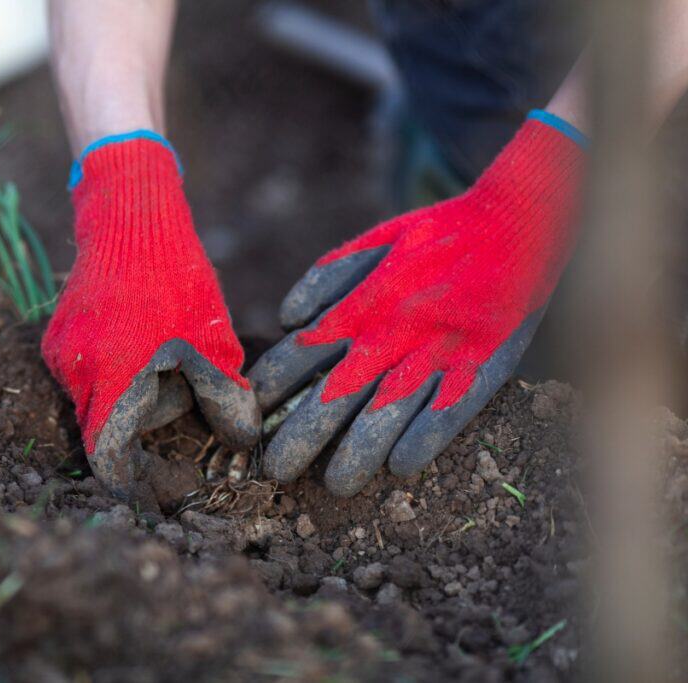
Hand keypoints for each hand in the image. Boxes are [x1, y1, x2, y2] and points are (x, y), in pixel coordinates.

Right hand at [43, 133, 259, 502]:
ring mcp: (61, 356)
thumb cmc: (178, 280)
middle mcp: (77, 373)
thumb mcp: (214, 344)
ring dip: (125, 403)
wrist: (131, 220)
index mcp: (113, 379)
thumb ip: (224, 400)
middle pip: (102, 432)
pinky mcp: (57, 339)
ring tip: (161, 373)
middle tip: (173, 422)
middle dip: (136, 437)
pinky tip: (140, 350)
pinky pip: (84, 377)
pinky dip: (112, 378)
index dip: (132, 481)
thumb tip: (239, 444)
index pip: (109, 458)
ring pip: (92, 405)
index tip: (156, 490)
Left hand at [249, 113, 583, 496]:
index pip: (300, 354)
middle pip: (334, 395)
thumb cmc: (437, 236)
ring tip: (334, 485)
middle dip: (300, 438)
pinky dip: (422, 440)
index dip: (272, 391)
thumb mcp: (373, 241)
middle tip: (275, 472)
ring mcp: (435, 352)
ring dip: (356, 454)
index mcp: (361, 304)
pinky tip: (400, 467)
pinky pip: (447, 412)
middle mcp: (391, 332)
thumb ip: (327, 278)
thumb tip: (288, 319)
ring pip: (385, 414)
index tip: (252, 419)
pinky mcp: (480, 366)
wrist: (514, 222)